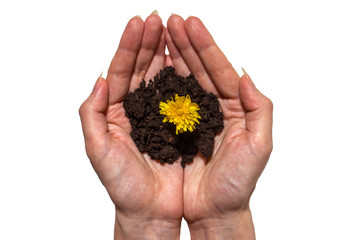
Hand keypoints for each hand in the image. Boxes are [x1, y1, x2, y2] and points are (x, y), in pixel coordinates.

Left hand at [79, 13, 181, 238]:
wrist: (150, 209)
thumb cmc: (123, 185)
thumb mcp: (98, 150)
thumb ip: (92, 113)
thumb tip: (100, 79)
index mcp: (115, 111)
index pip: (120, 71)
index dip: (128, 46)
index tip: (139, 24)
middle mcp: (135, 109)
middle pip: (140, 67)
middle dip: (148, 42)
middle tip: (158, 19)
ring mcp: (157, 114)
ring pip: (160, 77)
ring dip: (164, 52)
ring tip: (172, 30)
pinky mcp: (176, 124)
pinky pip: (179, 95)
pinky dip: (181, 77)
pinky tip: (184, 60)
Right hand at [167, 15, 272, 238]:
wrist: (214, 210)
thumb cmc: (238, 184)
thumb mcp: (259, 147)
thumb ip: (259, 109)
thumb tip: (246, 76)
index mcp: (234, 107)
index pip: (219, 69)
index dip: (205, 46)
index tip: (190, 24)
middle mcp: (213, 107)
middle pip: (198, 68)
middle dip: (184, 43)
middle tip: (171, 21)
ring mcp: (192, 116)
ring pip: (181, 78)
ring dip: (171, 55)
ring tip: (160, 33)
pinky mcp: (174, 128)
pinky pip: (166, 100)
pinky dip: (160, 80)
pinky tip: (153, 64)